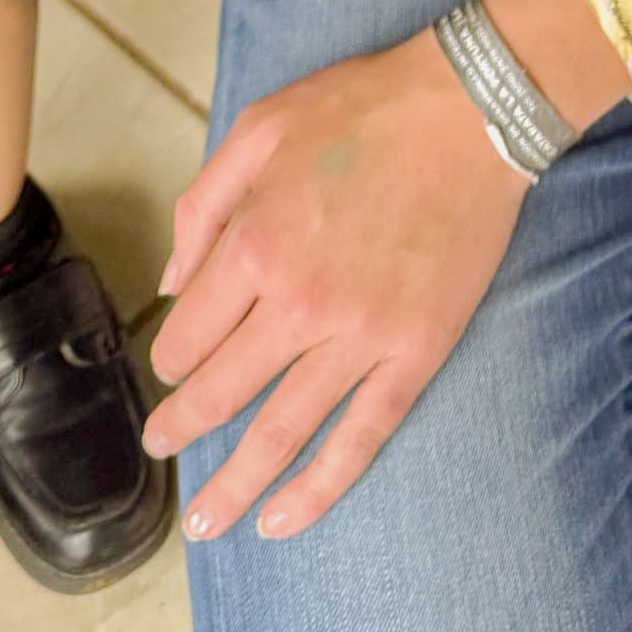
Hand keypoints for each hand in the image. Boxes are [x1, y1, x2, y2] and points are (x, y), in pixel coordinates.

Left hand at [147, 30, 526, 539]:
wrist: (469, 110)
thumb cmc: (361, 108)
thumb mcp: (259, 128)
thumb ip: (203, 206)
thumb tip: (169, 283)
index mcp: (253, 244)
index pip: (188, 334)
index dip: (172, 357)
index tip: (173, 365)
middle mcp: (297, 303)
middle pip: (222, 392)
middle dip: (182, 430)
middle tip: (161, 448)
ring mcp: (359, 337)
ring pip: (280, 433)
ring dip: (233, 486)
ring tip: (205, 523)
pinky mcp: (414, 355)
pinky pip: (360, 438)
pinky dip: (318, 488)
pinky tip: (283, 521)